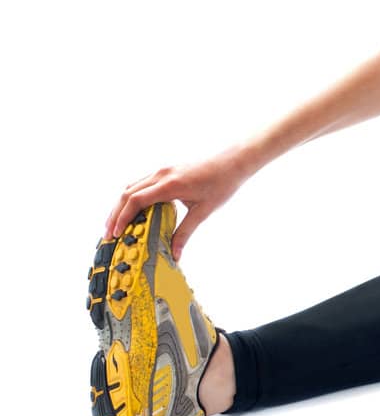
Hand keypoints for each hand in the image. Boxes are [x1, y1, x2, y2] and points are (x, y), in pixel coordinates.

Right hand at [102, 147, 253, 260]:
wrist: (234, 162)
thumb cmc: (222, 183)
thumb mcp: (204, 211)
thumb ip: (185, 232)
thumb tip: (175, 253)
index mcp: (170, 184)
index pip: (135, 200)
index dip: (122, 218)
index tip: (114, 233)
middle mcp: (162, 174)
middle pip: (127, 193)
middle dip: (115, 214)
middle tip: (109, 233)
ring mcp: (163, 170)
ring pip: (132, 186)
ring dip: (121, 205)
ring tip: (116, 224)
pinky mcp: (166, 170)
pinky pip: (141, 183)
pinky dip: (132, 197)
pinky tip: (132, 210)